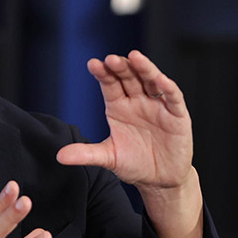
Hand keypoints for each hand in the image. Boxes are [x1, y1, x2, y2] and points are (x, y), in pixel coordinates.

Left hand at [56, 50, 192, 190]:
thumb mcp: (108, 158)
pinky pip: (173, 99)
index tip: (92, 64)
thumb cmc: (134, 164)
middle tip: (110, 59)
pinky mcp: (177, 116)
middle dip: (120, 68)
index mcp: (118, 107)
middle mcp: (137, 102)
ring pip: (151, 81)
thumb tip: (59, 156)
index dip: (103, 74)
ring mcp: (157, 106)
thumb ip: (86, 154)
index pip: (109, 84)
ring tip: (135, 58)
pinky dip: (168, 89)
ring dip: (144, 69)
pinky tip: (161, 80)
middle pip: (129, 78)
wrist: (160, 180)